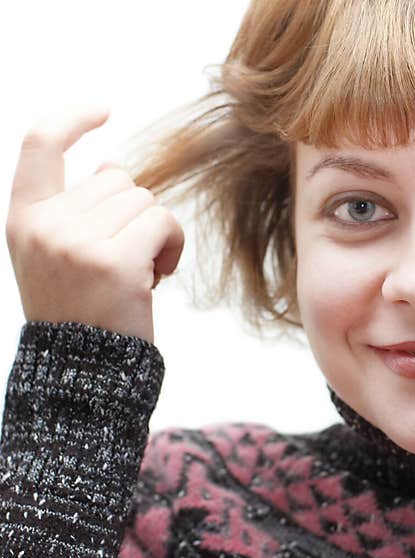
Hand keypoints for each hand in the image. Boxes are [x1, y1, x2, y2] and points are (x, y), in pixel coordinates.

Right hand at [4, 105, 184, 343]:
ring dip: (155, 233)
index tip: (103, 109)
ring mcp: (76, 242)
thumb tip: (112, 164)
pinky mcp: (115, 261)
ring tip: (137, 273)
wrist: (85, 373)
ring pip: (146, 201)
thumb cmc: (82, 311)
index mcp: (23, 218)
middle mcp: (44, 224)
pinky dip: (172, 245)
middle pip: (118, 179)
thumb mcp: (63, 254)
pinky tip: (158, 275)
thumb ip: (81, 207)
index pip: (39, 145)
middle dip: (133, 214)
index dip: (71, 119)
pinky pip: (163, 221)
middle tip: (124, 260)